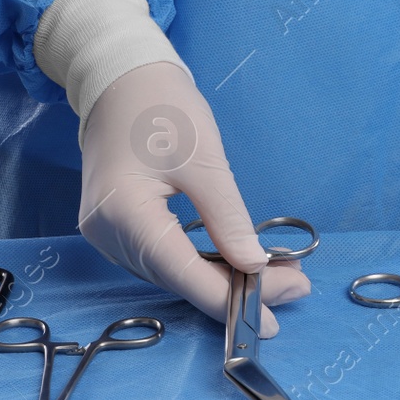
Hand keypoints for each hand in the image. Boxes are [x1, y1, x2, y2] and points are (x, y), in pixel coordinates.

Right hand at [78, 62, 310, 335]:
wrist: (119, 79)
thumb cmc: (160, 106)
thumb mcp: (205, 160)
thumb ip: (228, 219)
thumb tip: (255, 266)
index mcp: (124, 212)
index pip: (182, 272)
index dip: (228, 300)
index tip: (273, 321)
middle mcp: (107, 232)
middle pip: (177, 278)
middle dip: (235, 290)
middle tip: (292, 287)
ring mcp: (106, 234)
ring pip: (171, 273)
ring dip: (221, 279)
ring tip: (275, 276)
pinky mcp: (115, 229)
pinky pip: (162, 258)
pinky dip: (200, 265)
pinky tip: (236, 263)